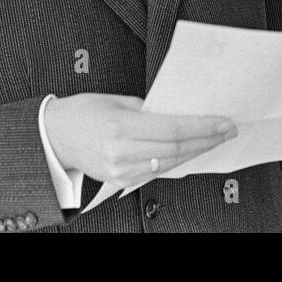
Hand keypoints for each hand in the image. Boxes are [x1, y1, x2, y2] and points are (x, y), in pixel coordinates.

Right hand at [44, 93, 236, 187]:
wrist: (53, 137)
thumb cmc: (82, 112)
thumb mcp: (116, 100)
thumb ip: (149, 108)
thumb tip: (179, 112)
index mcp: (119, 128)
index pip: (173, 130)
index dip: (203, 127)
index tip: (223, 122)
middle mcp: (121, 153)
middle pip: (176, 149)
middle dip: (207, 139)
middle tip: (228, 130)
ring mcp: (121, 171)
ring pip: (171, 164)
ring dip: (197, 152)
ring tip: (215, 140)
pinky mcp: (121, 181)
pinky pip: (157, 172)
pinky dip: (178, 161)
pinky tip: (191, 152)